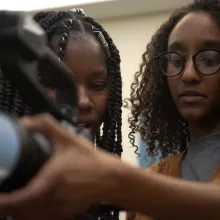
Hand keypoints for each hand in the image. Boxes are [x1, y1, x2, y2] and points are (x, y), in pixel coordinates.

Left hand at [0, 114, 120, 219]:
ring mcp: (58, 211)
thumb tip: (25, 122)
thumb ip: (46, 126)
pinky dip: (33, 214)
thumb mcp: (68, 139)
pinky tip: (35, 204)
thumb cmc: (90, 160)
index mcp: (48, 184)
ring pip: (30, 219)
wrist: (111, 178)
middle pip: (18, 214)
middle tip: (5, 192)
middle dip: (7, 206)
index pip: (14, 202)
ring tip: (15, 199)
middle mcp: (50, 202)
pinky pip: (43, 219)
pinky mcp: (66, 214)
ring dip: (19, 211)